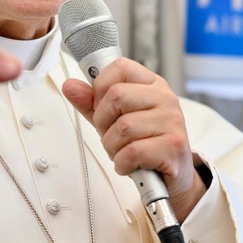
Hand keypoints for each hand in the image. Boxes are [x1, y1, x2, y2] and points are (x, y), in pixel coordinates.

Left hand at [62, 58, 205, 221]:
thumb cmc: (145, 143)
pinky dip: (122, 163)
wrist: (173, 175)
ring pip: (122, 127)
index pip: (120, 67)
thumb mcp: (115, 119)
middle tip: (111, 136)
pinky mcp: (173, 146)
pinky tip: (129, 165)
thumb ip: (92, 103)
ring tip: (122, 152)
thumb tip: (69, 86)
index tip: (101, 106)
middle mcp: (165, 98)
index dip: (100, 87)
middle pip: (116, 96)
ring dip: (112, 147)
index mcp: (152, 84)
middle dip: (103, 122)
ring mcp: (172, 121)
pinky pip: (132, 152)